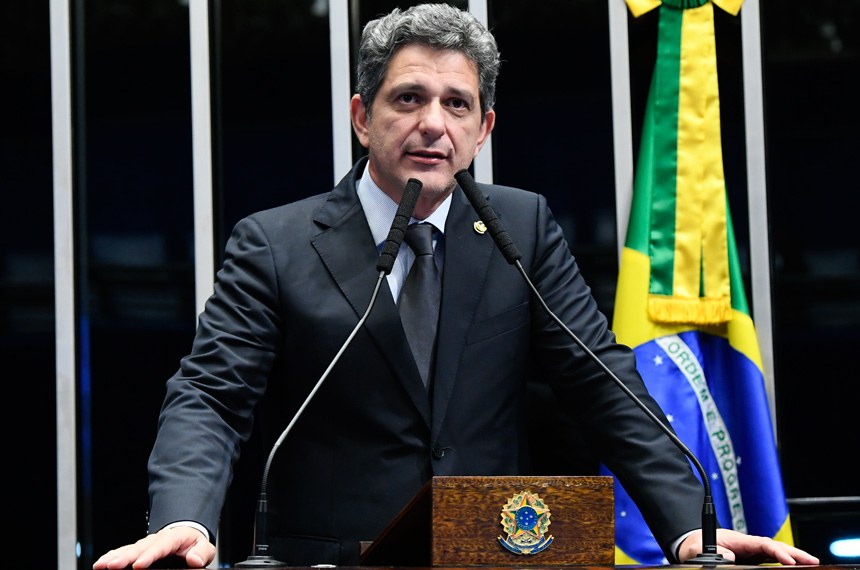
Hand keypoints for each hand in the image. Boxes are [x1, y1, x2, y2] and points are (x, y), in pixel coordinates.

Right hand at [92, 526, 215, 568]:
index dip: (149, 556)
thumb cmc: (194, 545)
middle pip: (140, 548)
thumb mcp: (204, 548)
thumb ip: (202, 553)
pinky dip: (112, 556)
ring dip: (114, 557)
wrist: (187, 535)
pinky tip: (101, 563)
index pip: (161, 546)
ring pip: (128, 549)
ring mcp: (146, 544)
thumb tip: (194, 560)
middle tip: (113, 567)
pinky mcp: (138, 550)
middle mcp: (157, 539)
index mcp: (174, 537)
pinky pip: (123, 551)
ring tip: (101, 565)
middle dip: (126, 557)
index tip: (139, 565)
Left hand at [679, 528, 819, 564]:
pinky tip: (794, 567)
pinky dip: (783, 562)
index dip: (777, 551)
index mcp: (738, 540)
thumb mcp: (700, 549)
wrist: (694, 544)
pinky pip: (771, 560)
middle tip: (813, 560)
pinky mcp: (752, 559)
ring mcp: (752, 552)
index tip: (789, 561)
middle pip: (775, 547)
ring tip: (811, 563)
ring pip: (776, 553)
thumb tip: (730, 557)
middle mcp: (748, 545)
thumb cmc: (697, 544)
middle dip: (794, 553)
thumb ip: (714, 552)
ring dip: (793, 558)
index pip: (762, 544)